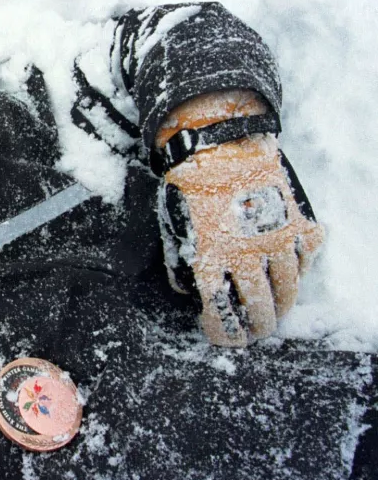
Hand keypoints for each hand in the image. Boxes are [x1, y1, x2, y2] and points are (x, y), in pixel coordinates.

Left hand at [158, 134, 323, 346]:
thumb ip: (184, 263)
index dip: (222, 332)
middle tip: (255, 334)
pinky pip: (305, 258)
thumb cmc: (189, 187)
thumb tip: (193, 292)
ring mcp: (277, 240)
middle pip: (259, 309)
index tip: (219, 335)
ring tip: (275, 312)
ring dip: (281, 306)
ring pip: (288, 290)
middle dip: (257, 328)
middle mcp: (248, 255)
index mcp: (212, 259)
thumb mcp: (175, 228)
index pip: (221, 313)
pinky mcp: (297, 223)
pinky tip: (290, 274)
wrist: (218, 144)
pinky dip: (299, 270)